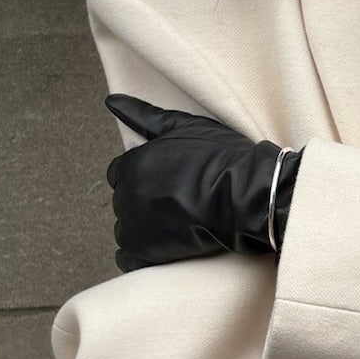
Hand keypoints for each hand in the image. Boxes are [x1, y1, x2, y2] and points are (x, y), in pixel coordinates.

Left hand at [104, 94, 300, 270]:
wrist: (247, 196)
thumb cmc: (221, 158)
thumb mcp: (183, 126)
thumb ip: (143, 115)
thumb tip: (112, 100)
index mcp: (133, 164)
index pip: (120, 173)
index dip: (143, 176)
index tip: (166, 181)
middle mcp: (126, 195)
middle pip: (124, 200)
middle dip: (143, 200)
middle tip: (177, 200)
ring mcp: (134, 226)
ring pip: (125, 228)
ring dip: (143, 227)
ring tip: (176, 222)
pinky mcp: (146, 253)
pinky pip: (128, 258)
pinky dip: (141, 254)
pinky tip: (164, 244)